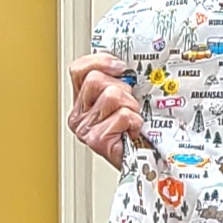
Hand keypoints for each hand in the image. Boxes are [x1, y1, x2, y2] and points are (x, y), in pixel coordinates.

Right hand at [66, 50, 144, 168]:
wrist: (143, 161)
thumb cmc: (134, 131)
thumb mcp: (123, 97)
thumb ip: (116, 79)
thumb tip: (124, 64)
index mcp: (81, 101)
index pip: (79, 69)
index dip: (101, 62)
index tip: (120, 68)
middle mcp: (79, 116)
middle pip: (95, 80)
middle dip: (121, 89)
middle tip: (128, 104)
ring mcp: (85, 129)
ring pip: (111, 95)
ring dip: (130, 106)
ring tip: (131, 120)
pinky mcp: (96, 140)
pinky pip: (122, 115)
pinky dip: (134, 121)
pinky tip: (132, 131)